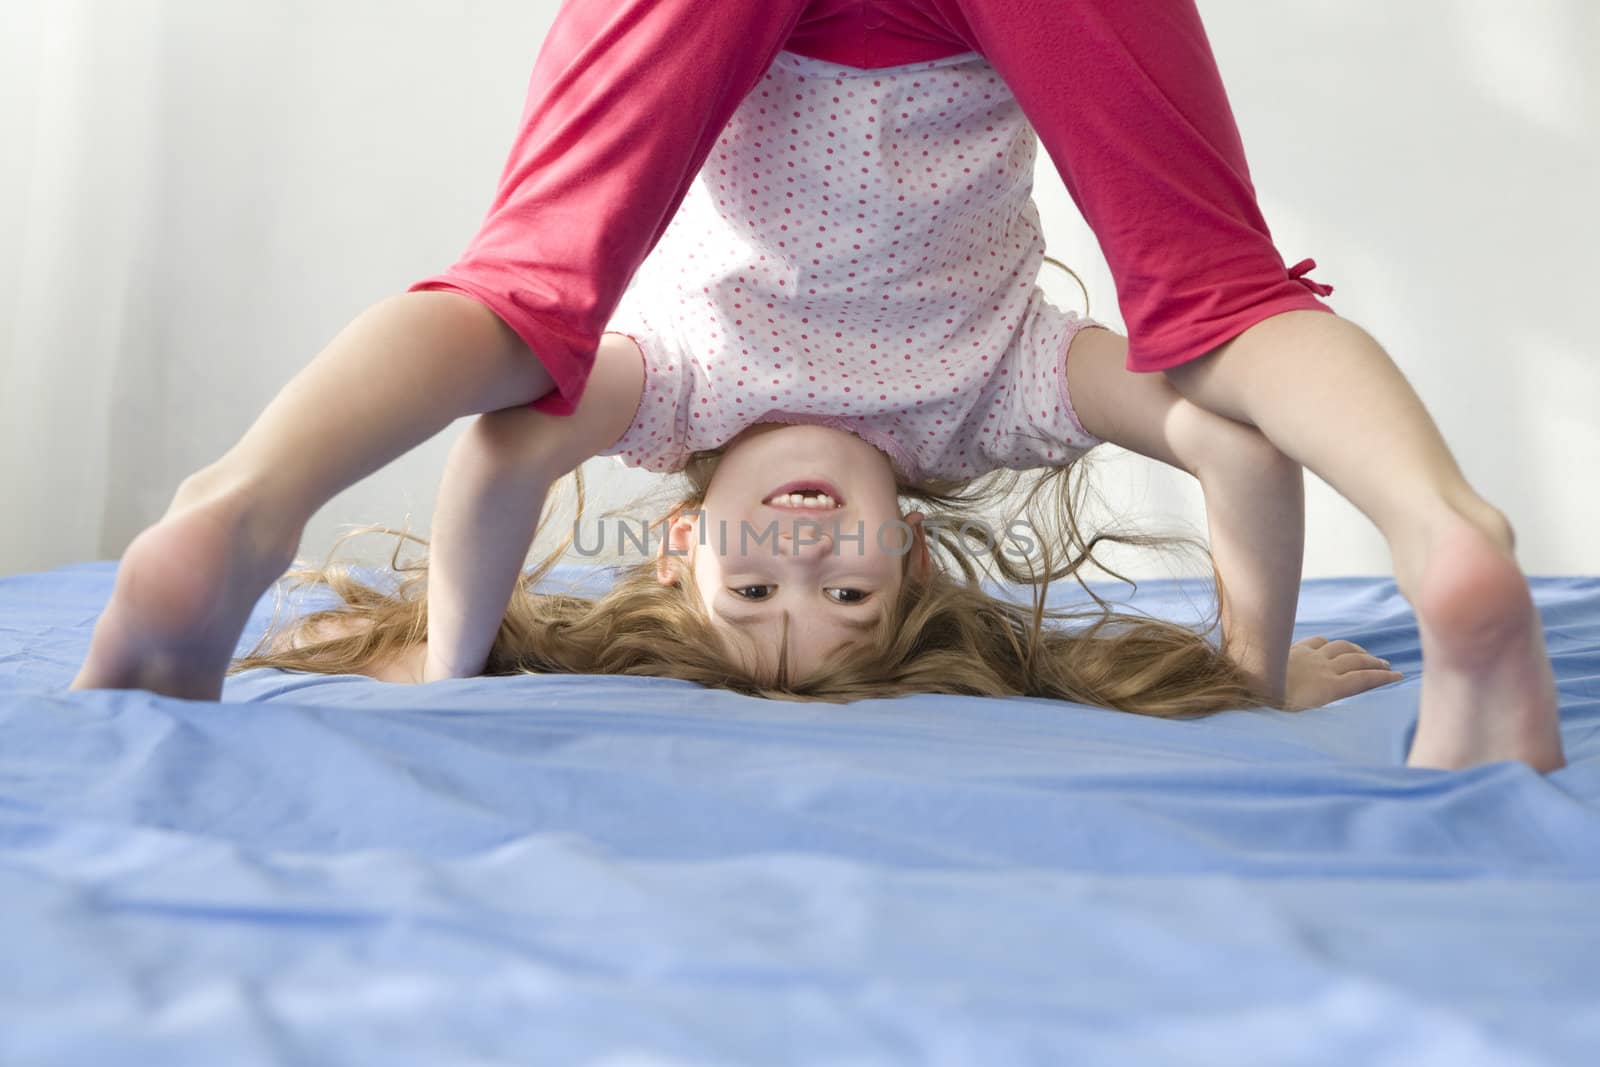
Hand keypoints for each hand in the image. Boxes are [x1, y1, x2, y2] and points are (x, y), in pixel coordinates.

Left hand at [1284, 636, 1403, 709]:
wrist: (1246, 686)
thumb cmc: (1274, 708)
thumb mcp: (1305, 715)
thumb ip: (1327, 704)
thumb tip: (1342, 699)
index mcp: (1329, 687)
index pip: (1364, 679)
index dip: (1383, 678)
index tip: (1400, 677)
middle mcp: (1323, 668)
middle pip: (1358, 660)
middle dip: (1375, 663)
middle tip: (1387, 666)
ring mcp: (1308, 656)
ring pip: (1342, 647)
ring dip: (1358, 650)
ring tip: (1366, 655)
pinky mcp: (1294, 649)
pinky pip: (1318, 641)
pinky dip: (1330, 643)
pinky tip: (1332, 645)